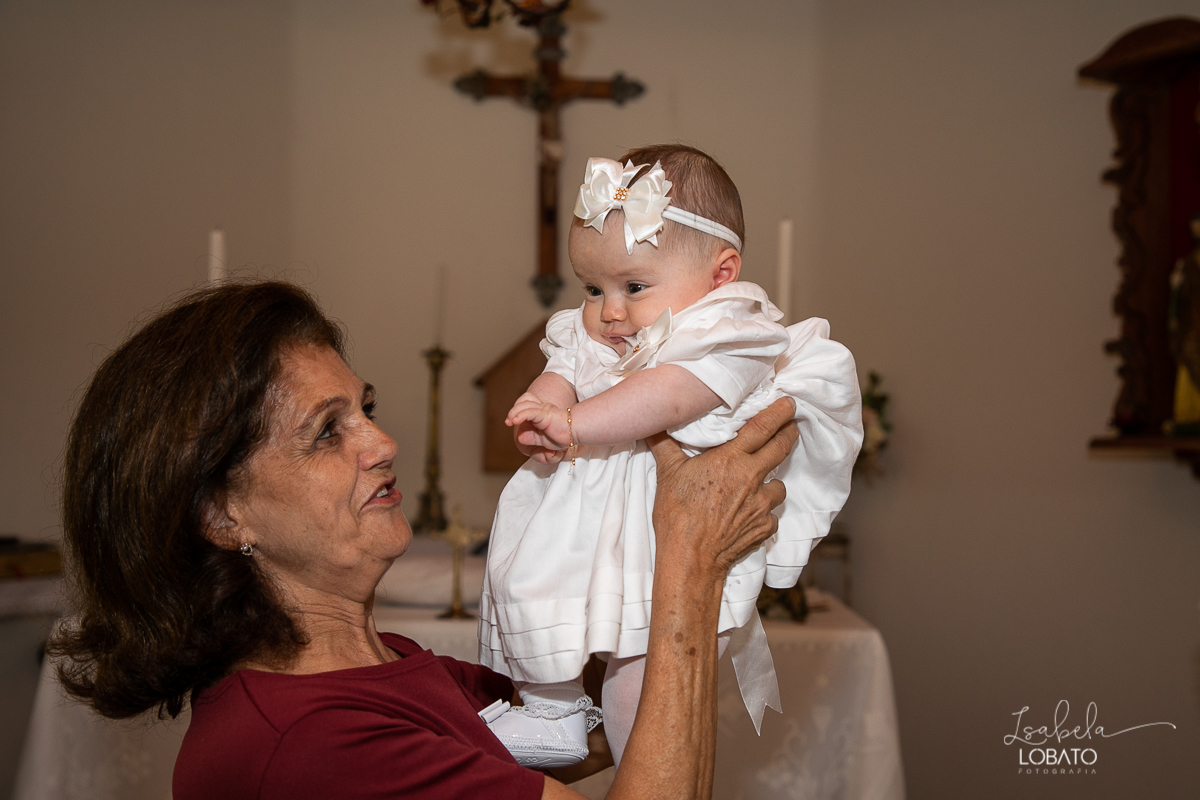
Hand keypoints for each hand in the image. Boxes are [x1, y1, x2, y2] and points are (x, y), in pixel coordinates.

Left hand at [507, 393, 570, 464]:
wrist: (576, 434)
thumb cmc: (562, 437)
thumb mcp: (543, 441)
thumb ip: (532, 439)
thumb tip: (521, 438)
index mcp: (541, 413)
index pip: (526, 404)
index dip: (517, 410)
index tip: (510, 421)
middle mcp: (541, 409)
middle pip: (524, 402)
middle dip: (514, 410)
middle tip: (508, 422)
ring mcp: (543, 410)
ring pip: (525, 406)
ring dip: (515, 412)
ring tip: (509, 421)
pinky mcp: (545, 414)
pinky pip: (530, 412)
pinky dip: (520, 415)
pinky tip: (514, 421)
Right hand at [647, 398, 797, 579]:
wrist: (690, 557)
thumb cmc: (677, 514)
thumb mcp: (668, 474)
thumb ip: (664, 445)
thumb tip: (652, 424)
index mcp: (731, 459)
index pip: (763, 428)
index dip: (779, 413)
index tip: (789, 404)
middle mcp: (752, 478)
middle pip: (781, 449)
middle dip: (789, 434)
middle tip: (792, 426)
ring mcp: (761, 505)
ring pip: (779, 485)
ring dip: (772, 481)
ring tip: (759, 483)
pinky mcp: (764, 528)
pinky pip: (771, 515)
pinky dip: (764, 512)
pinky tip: (749, 514)